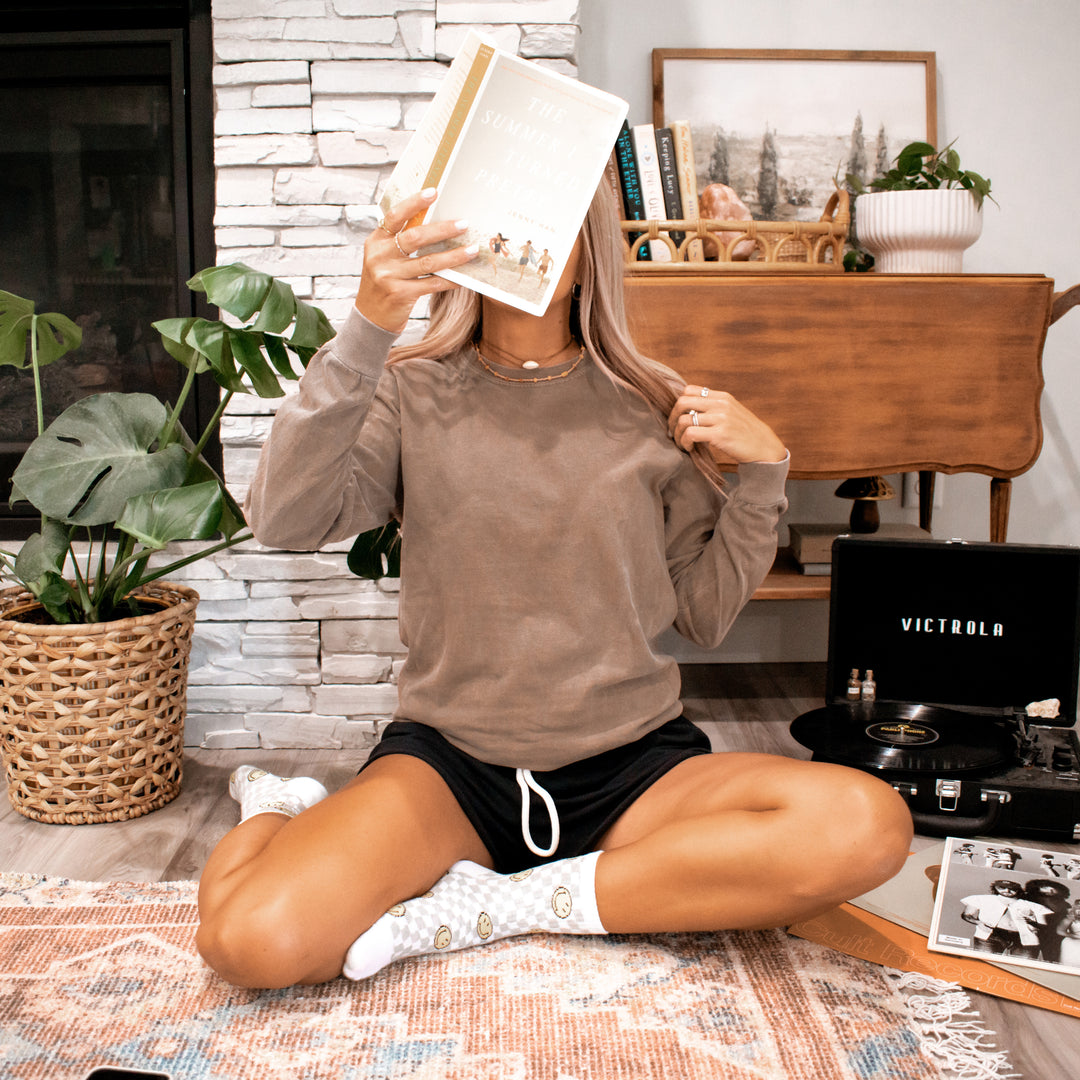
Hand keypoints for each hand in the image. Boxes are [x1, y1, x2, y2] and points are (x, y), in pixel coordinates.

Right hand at [354, 188, 478, 332]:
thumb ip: (401, 241)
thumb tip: (435, 222)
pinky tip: (464, 277)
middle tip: (464, 224)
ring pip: (428, 262)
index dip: (414, 202)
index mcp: (376, 241)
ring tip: (472, 249)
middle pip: (415, 237)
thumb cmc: (384, 282)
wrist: (371, 317)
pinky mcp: (400, 294)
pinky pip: (432, 283)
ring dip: (454, 255)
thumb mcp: (385, 258)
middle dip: (442, 229)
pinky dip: (450, 280)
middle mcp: (380, 256)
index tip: (434, 192)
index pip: (395, 216)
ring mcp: (389, 276)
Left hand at [667, 384, 785, 464]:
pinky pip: (690, 434)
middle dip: (671, 418)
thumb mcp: (732, 413)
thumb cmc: (746, 434)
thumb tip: (689, 410)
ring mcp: (721, 418)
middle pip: (682, 402)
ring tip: (681, 443)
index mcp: (722, 397)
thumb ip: (715, 408)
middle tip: (673, 431)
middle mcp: (721, 404)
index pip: (689, 390)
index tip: (678, 418)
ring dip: (676, 434)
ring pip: (683, 420)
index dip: (679, 404)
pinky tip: (688, 448)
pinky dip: (684, 442)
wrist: (764, 448)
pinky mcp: (720, 434)